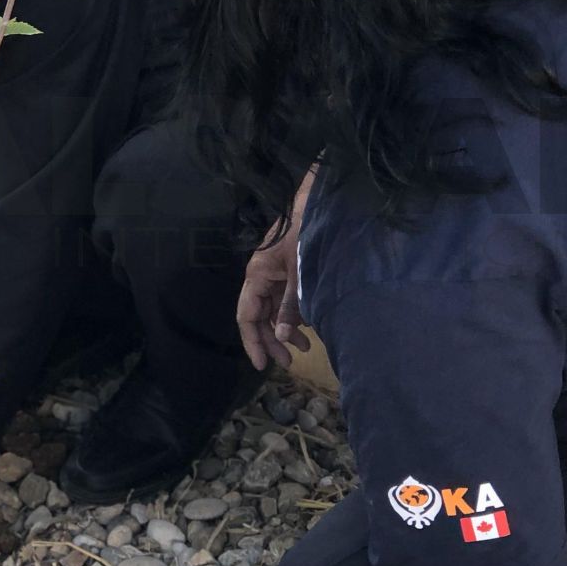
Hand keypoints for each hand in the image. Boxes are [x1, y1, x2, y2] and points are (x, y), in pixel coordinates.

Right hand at [238, 168, 316, 369]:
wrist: (320, 200)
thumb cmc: (306, 233)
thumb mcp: (300, 274)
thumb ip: (290, 306)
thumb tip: (279, 337)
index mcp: (257, 275)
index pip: (246, 317)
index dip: (252, 342)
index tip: (263, 366)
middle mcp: (262, 276)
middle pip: (259, 316)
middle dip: (272, 340)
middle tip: (290, 362)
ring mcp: (276, 272)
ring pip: (274, 309)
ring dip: (287, 328)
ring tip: (306, 347)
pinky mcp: (290, 268)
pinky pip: (286, 297)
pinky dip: (296, 313)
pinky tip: (309, 323)